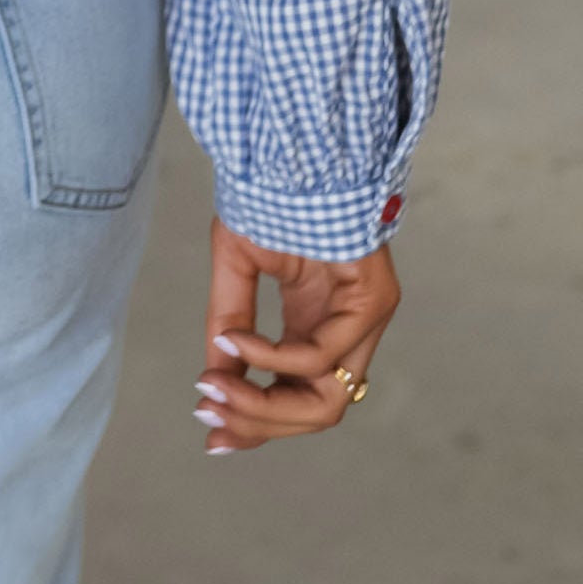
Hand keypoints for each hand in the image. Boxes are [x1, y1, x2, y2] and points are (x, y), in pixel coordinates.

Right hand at [194, 216, 396, 452]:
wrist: (295, 146)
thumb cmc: (270, 197)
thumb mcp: (237, 270)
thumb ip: (229, 327)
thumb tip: (212, 384)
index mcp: (318, 322)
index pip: (300, 397)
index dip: (259, 425)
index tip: (211, 437)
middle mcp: (349, 329)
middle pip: (316, 412)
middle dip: (259, 423)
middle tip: (208, 413)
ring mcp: (368, 319)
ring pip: (327, 403)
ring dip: (263, 405)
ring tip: (214, 387)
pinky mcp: (374, 301)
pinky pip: (318, 356)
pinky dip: (269, 358)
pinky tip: (233, 340)